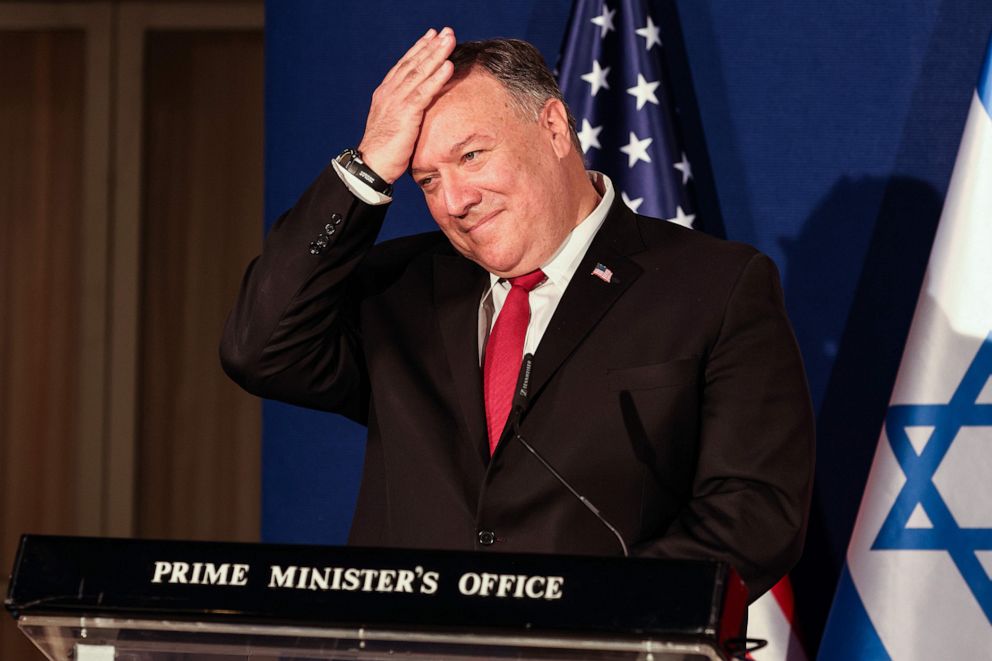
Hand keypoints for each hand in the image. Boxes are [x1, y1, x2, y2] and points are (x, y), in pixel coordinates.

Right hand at [358, 27, 455, 183]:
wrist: (372, 165)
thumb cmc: (384, 152)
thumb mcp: (393, 125)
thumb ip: (403, 113)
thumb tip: (415, 111)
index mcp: (385, 94)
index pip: (404, 66)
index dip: (418, 50)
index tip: (430, 37)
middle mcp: (390, 92)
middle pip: (413, 63)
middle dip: (430, 46)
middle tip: (446, 31)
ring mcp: (397, 101)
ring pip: (419, 72)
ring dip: (436, 54)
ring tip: (449, 40)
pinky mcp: (406, 113)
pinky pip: (424, 91)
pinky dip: (437, 77)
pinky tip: (448, 65)